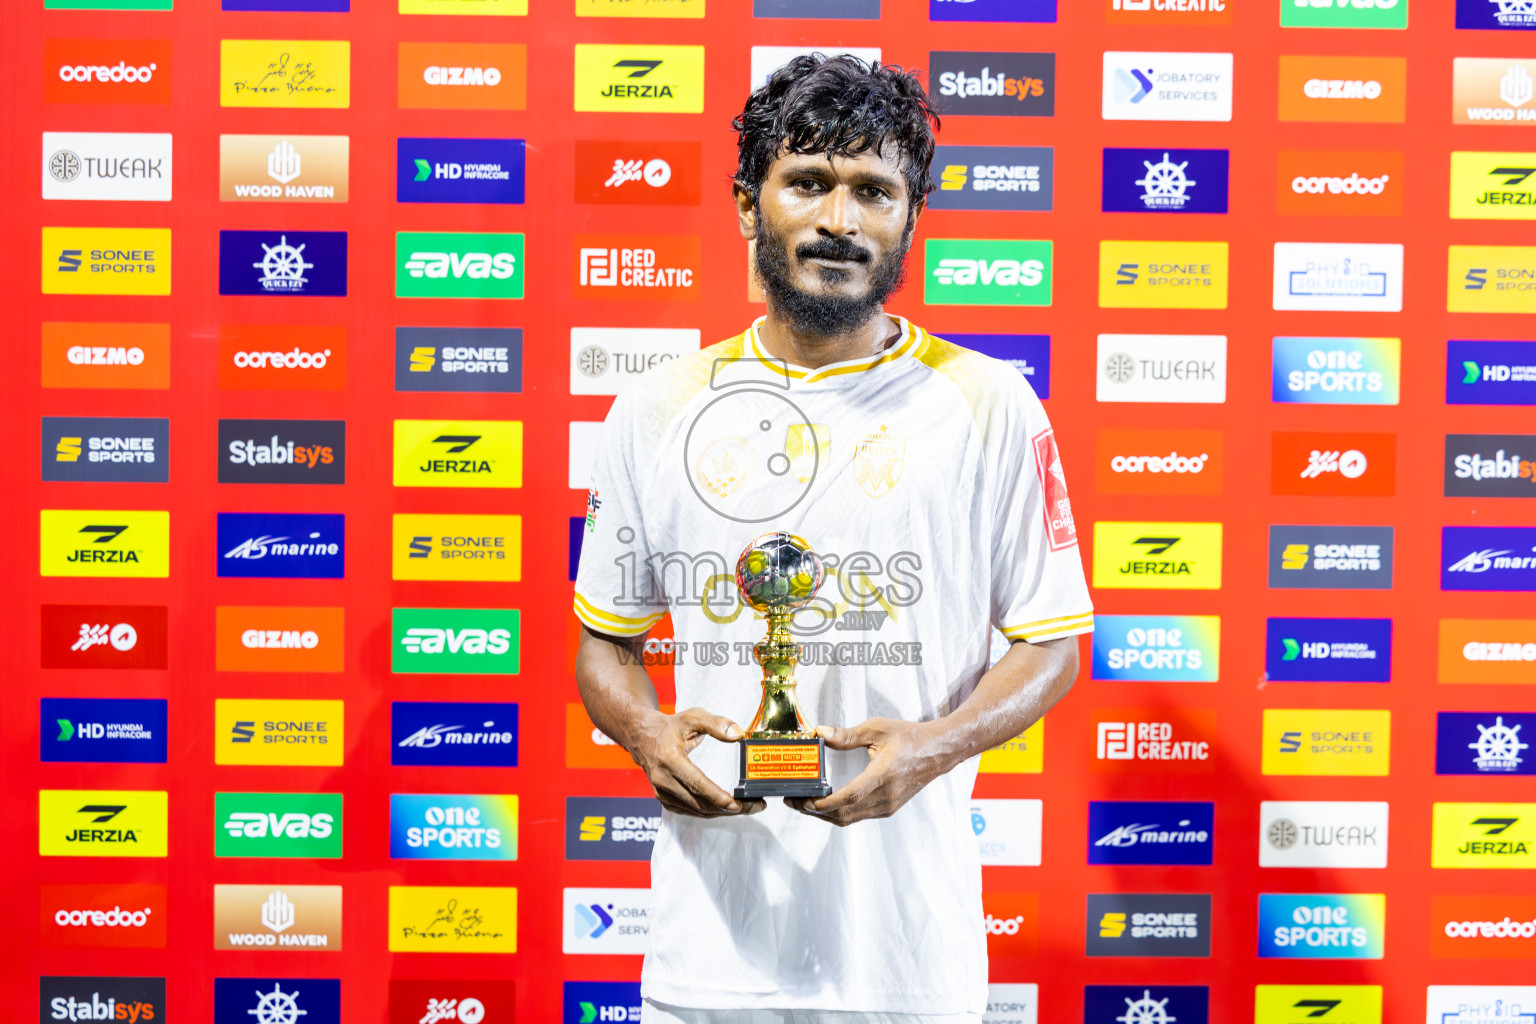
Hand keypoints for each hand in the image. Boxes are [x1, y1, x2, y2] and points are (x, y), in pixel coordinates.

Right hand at [632, 707, 765, 817]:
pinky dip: (710, 811)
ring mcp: (662, 793)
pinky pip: (690, 811)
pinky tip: (726, 808)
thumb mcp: (692, 717)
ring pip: (697, 810)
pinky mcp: (664, 799)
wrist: (642, 737)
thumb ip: (716, 724)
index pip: (696, 784)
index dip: (717, 797)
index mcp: (669, 760)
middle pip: (700, 803)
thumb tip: (738, 734)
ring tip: (747, 807)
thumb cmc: (669, 727)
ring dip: (722, 812)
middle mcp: (663, 780)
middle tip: (754, 805)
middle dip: (729, 808)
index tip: (737, 804)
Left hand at [786, 718, 946, 826]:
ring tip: (805, 803)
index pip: (847, 798)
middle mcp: (885, 797)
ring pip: (849, 818)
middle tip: (793, 801)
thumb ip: (847, 735)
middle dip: (814, 811)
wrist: (939, 750)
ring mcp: (888, 806)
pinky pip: (858, 816)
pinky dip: (839, 813)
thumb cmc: (911, 737)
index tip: (801, 801)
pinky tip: (827, 803)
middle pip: (843, 814)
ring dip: (825, 814)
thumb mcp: (877, 728)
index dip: (821, 804)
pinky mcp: (888, 808)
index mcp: (883, 776)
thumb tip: (821, 733)